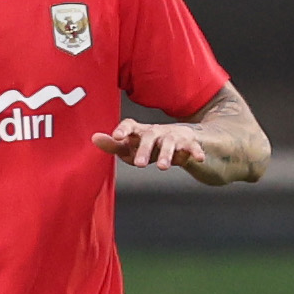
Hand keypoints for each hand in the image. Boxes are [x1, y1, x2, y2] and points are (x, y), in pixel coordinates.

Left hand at [94, 118, 210, 171]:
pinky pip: (193, 147)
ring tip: (163, 168)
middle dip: (145, 149)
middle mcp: (156, 132)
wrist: (182, 140)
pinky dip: (196, 152)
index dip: (123, 130)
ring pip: (170, 143)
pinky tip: (199, 159)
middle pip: (150, 137)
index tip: (117, 137)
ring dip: (167, 154)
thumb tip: (94, 138)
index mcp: (140, 131)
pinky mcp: (189, 143)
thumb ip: (113, 146)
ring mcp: (173, 136)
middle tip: (140, 164)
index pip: (130, 126)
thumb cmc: (150, 145)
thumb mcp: (131, 147)